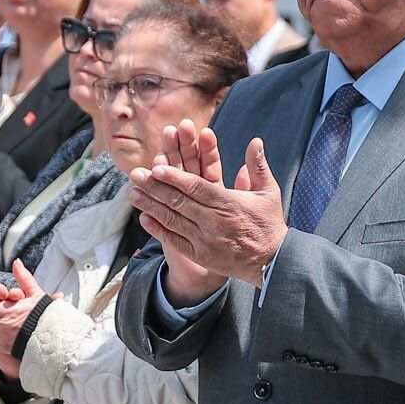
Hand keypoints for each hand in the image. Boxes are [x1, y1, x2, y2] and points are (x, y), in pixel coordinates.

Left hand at [126, 122, 285, 305]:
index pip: (196, 188)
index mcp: (229, 203)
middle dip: (155, 187)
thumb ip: (258, 166)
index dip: (175, 177)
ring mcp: (205, 240)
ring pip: (172, 220)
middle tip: (135, 174)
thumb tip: (255, 141)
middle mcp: (214, 221)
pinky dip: (158, 230)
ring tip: (132, 193)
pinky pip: (175, 240)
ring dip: (150, 206)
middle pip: (179, 202)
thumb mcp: (269, 192)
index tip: (157, 167)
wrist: (272, 262)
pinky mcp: (201, 255)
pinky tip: (144, 218)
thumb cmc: (269, 223)